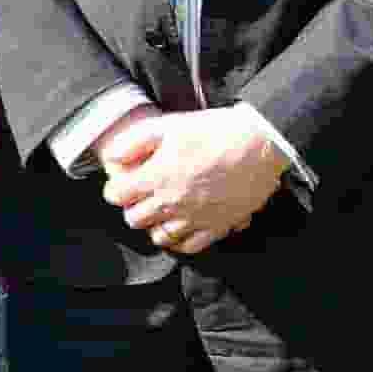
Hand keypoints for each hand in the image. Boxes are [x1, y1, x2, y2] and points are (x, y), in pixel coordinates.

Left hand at [98, 105, 290, 256]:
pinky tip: (181, 227)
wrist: (261, 143)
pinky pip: (189, 246)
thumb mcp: (169, 125)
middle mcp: (172, 203)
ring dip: (155, 225)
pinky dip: (180, 240)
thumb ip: (135, 142)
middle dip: (133, 207)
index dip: (115, 188)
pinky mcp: (217, 226)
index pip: (116, 196)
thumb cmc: (216, 130)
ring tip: (161, 211)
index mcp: (157, 177)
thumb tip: (111, 157)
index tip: (123, 182)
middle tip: (142, 196)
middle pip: (134, 219)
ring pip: (159, 237)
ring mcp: (194, 218)